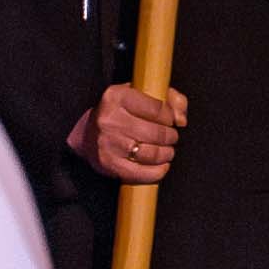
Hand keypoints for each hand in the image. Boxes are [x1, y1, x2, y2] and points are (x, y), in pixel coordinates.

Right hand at [72, 84, 186, 184]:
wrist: (88, 134)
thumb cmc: (121, 112)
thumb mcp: (141, 94)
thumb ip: (170, 98)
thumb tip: (181, 120)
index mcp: (117, 96)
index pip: (157, 108)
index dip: (169, 117)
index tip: (169, 120)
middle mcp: (110, 119)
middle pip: (156, 133)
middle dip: (170, 136)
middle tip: (170, 137)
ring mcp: (108, 143)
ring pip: (152, 153)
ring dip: (166, 154)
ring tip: (167, 150)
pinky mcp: (109, 164)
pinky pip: (142, 173)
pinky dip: (158, 171)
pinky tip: (162, 165)